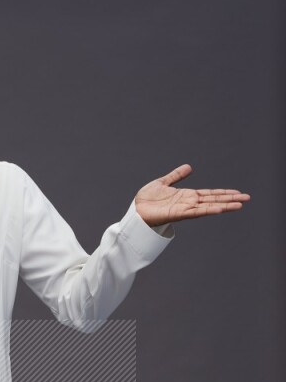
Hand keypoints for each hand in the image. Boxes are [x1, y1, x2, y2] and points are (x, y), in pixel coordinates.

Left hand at [134, 164, 250, 226]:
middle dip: (230, 199)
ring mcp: (184, 209)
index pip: (210, 194)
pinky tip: (219, 209)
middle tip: (247, 199)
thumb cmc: (146, 200)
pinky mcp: (177, 214)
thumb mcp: (163, 182)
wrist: (135, 210)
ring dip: (224, 206)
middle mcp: (188, 203)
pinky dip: (208, 210)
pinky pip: (195, 212)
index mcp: (187, 196)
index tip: (238, 193)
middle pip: (213, 200)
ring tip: (239, 205)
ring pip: (208, 207)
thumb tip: (189, 167)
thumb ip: (176, 176)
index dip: (224, 193)